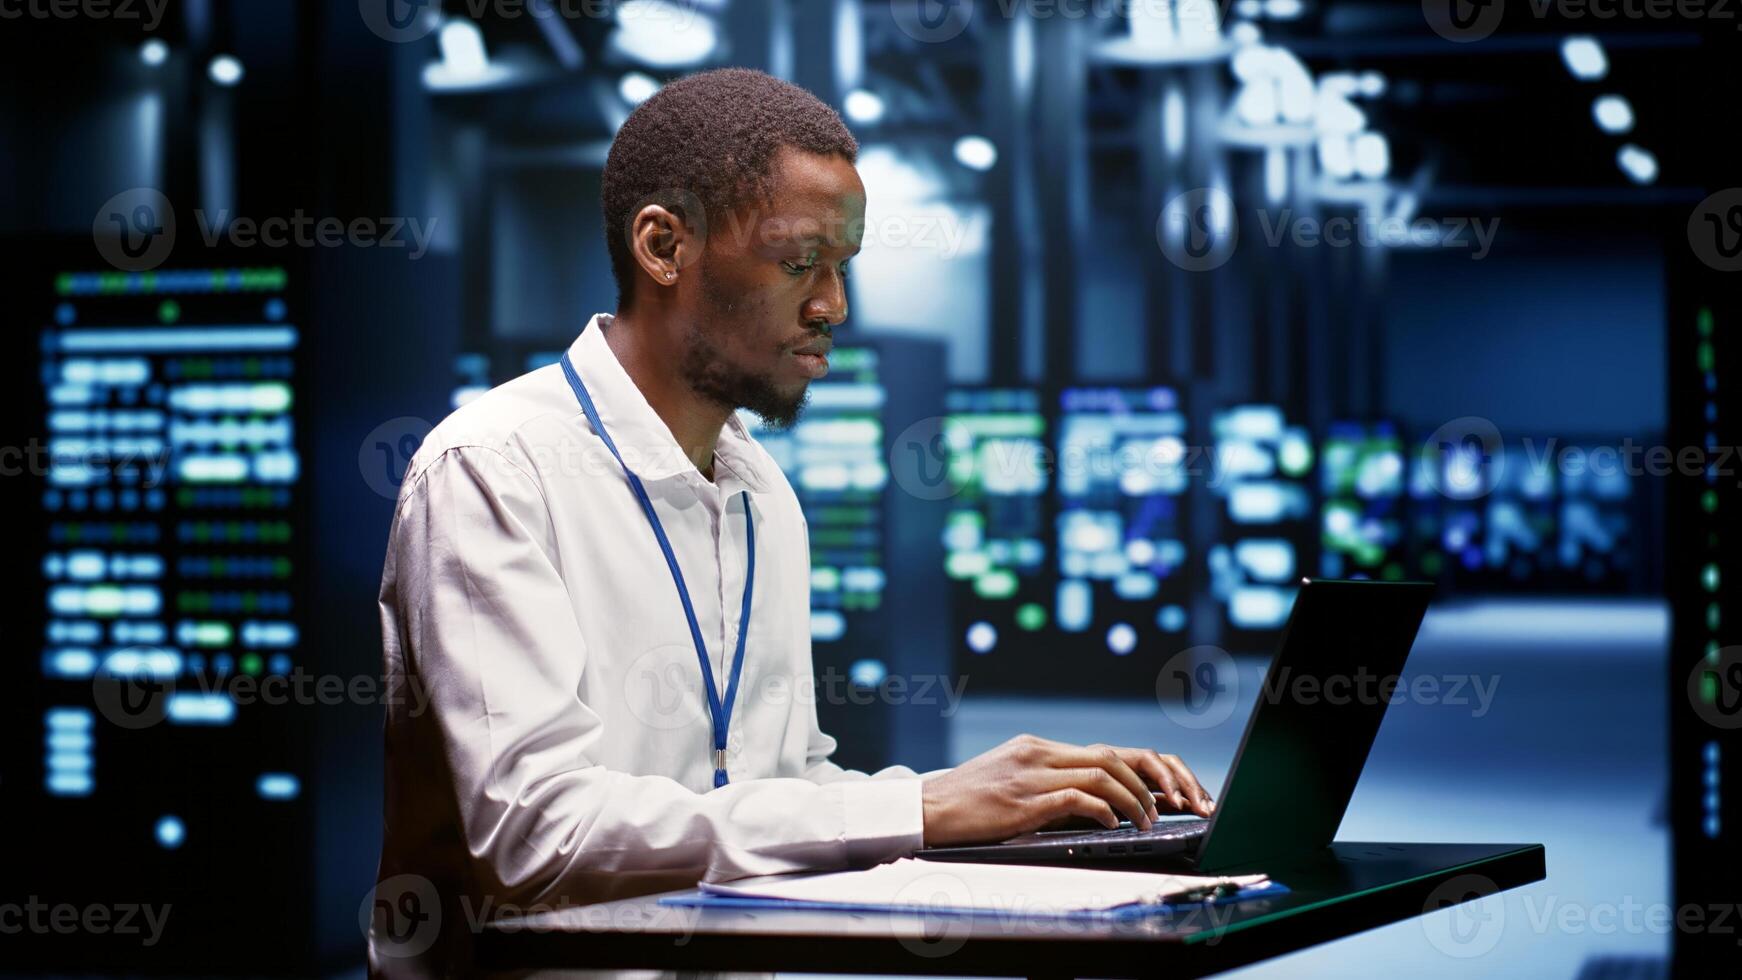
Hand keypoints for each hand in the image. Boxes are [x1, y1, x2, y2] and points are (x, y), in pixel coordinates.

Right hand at [919, 734, 1214, 847]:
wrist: (928, 809)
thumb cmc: (968, 802)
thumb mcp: (1011, 779)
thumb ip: (1047, 780)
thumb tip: (1090, 801)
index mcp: (1038, 747)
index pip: (1102, 752)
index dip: (1139, 771)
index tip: (1160, 791)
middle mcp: (1039, 753)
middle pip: (1110, 757)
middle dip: (1147, 782)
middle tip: (1165, 807)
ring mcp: (1031, 774)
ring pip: (1101, 774)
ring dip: (1133, 800)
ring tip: (1146, 821)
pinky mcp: (1024, 800)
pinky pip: (1077, 798)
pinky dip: (1103, 811)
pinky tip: (1113, 826)